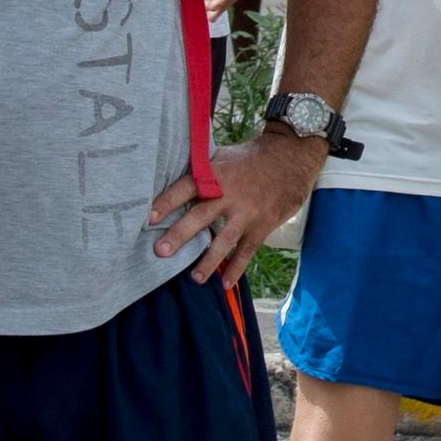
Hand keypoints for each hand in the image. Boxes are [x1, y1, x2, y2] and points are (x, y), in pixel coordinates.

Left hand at [149, 129, 322, 287]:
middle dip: (180, 234)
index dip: (167, 200)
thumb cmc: (251, 157)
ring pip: (224, 240)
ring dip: (208, 261)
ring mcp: (247, 211)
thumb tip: (170, 177)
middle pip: (201, 216)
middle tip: (161, 251)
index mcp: (216, 174)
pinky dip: (237, 268)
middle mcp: (230, 194)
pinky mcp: (263, 224)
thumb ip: (201, 170)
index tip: (149, 217)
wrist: (291, 157)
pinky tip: (225, 284)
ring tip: (194, 278)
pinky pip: (247, 250)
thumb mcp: (223, 156)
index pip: (186, 186)